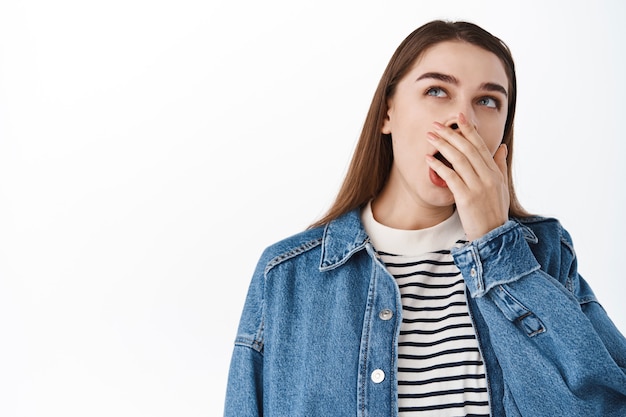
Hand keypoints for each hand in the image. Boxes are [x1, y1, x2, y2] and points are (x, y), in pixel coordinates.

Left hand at [425, 113, 509, 240]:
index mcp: (495, 173)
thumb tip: (501, 147)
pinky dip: (439, 166)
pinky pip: (451, 177)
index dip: (469, 130)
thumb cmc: (494, 212)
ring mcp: (478, 187)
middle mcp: (488, 177)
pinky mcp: (467, 198)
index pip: (481, 146)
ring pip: (459, 159)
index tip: (458, 118)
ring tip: (430, 136)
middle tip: (436, 125)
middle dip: (451, 134)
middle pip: (468, 149)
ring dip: (443, 145)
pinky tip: (429, 159)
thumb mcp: (502, 187)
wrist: (494, 236)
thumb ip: (500, 166)